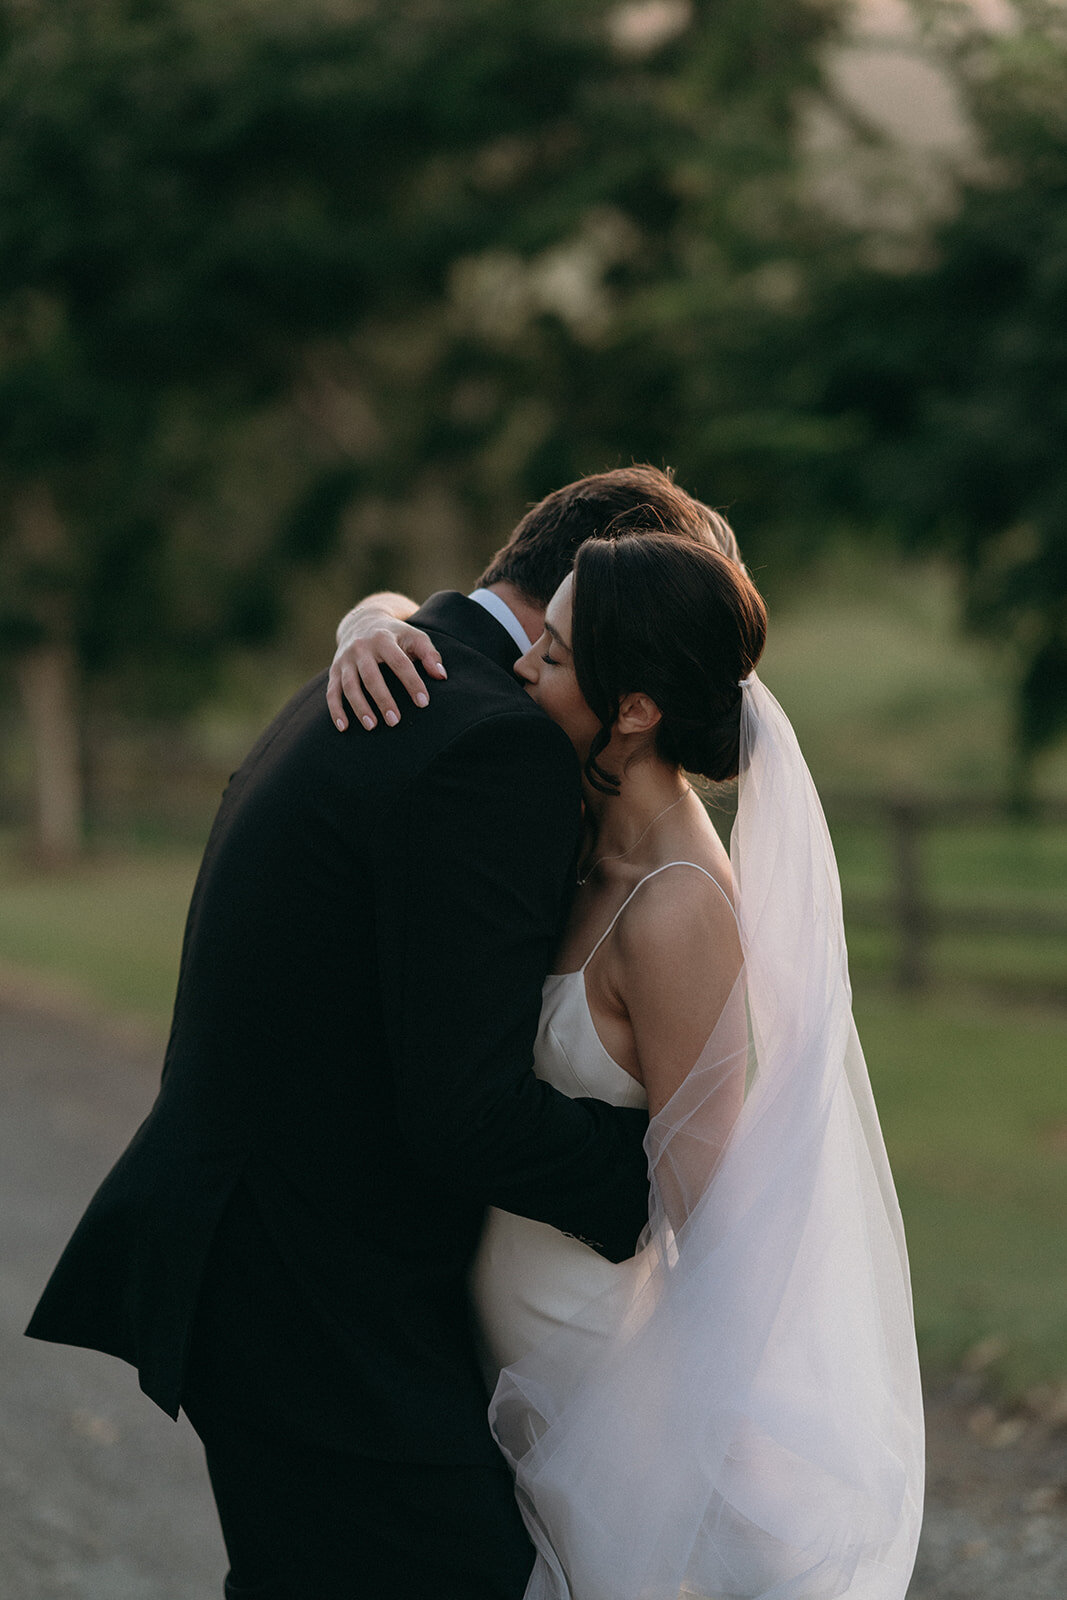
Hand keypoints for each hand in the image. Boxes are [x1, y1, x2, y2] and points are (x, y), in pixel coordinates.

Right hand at [327, 610, 446, 730]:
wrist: (363, 621)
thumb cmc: (396, 635)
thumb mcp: (414, 637)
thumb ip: (429, 654)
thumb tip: (441, 676)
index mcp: (384, 639)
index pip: (400, 663)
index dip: (412, 683)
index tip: (423, 703)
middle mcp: (361, 647)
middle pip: (371, 676)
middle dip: (383, 700)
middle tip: (395, 721)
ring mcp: (345, 659)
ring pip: (349, 685)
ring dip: (360, 707)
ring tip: (372, 727)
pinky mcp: (334, 669)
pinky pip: (332, 692)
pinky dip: (336, 710)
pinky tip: (344, 727)